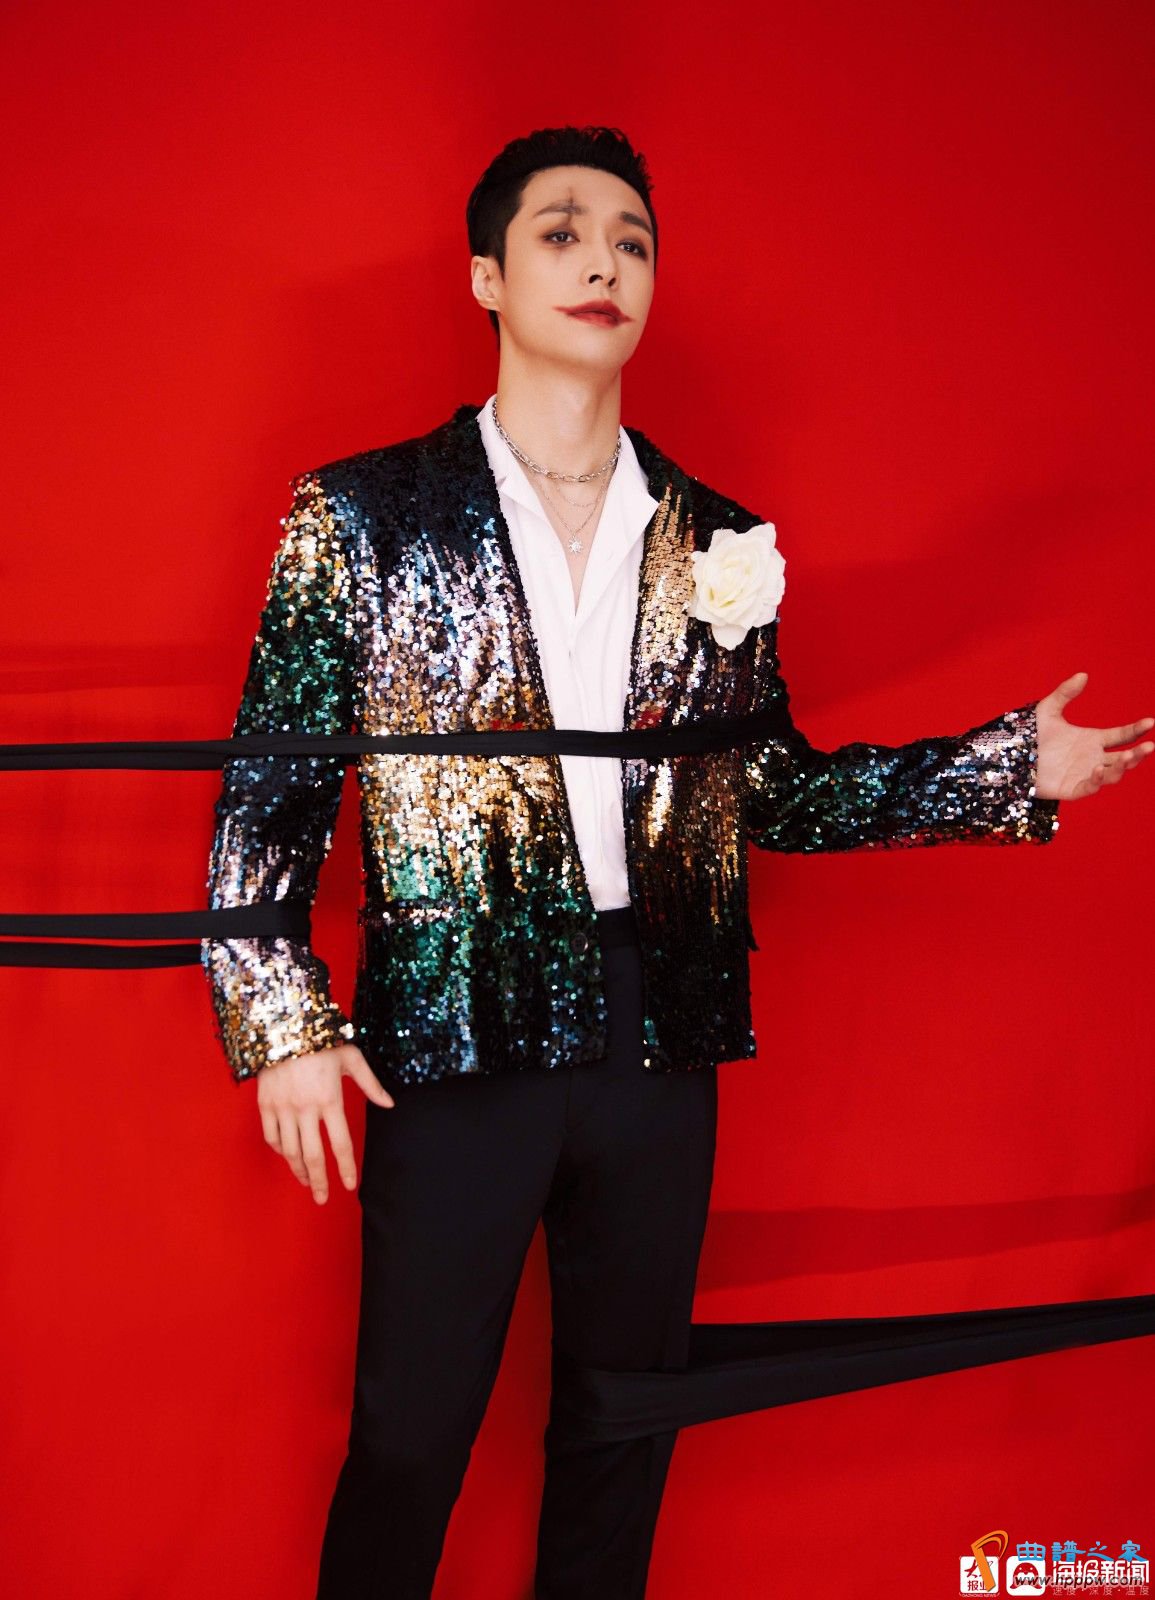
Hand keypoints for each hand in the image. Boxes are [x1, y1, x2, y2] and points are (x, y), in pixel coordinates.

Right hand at [256, 1043, 394, 1203]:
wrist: (284, 1024)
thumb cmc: (323, 1041)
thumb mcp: (352, 1058)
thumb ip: (371, 1085)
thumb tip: (390, 1104)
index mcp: (330, 1100)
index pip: (340, 1144)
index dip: (346, 1168)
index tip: (350, 1186)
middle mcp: (305, 1109)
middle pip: (313, 1156)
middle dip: (319, 1182)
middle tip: (322, 1199)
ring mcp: (283, 1108)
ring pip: (290, 1150)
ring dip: (298, 1170)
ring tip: (306, 1182)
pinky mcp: (265, 1104)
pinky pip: (271, 1136)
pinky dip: (279, 1150)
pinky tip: (288, 1156)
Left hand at [1035, 671, 1153, 800]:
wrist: (1011, 756)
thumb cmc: (1030, 734)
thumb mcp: (1048, 710)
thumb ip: (1065, 693)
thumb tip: (1083, 675)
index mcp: (1093, 739)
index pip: (1122, 735)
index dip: (1137, 729)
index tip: (1151, 722)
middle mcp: (1093, 758)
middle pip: (1124, 758)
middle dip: (1138, 753)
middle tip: (1150, 746)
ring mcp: (1085, 774)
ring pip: (1112, 774)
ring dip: (1122, 767)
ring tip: (1128, 756)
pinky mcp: (1072, 789)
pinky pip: (1090, 787)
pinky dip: (1097, 780)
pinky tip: (1098, 769)